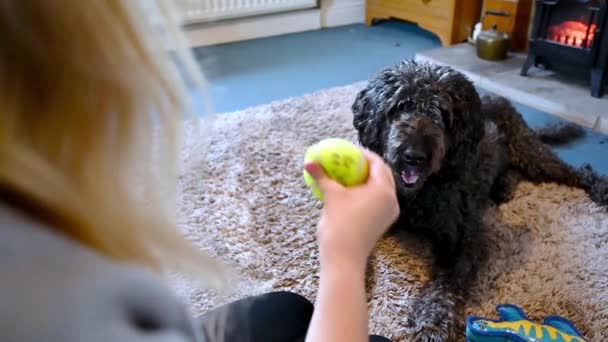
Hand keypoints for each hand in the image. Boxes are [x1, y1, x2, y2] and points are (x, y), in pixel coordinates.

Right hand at [304, 149, 399, 267]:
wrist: (344, 257)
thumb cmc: (339, 224)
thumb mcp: (331, 195)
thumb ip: (322, 176)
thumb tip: (308, 162)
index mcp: (383, 190)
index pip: (378, 164)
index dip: (364, 154)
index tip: (351, 150)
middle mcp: (391, 200)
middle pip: (382, 175)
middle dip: (367, 165)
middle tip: (351, 160)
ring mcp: (389, 212)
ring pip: (381, 188)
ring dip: (367, 179)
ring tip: (350, 174)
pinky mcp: (383, 222)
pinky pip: (378, 200)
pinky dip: (367, 192)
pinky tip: (352, 191)